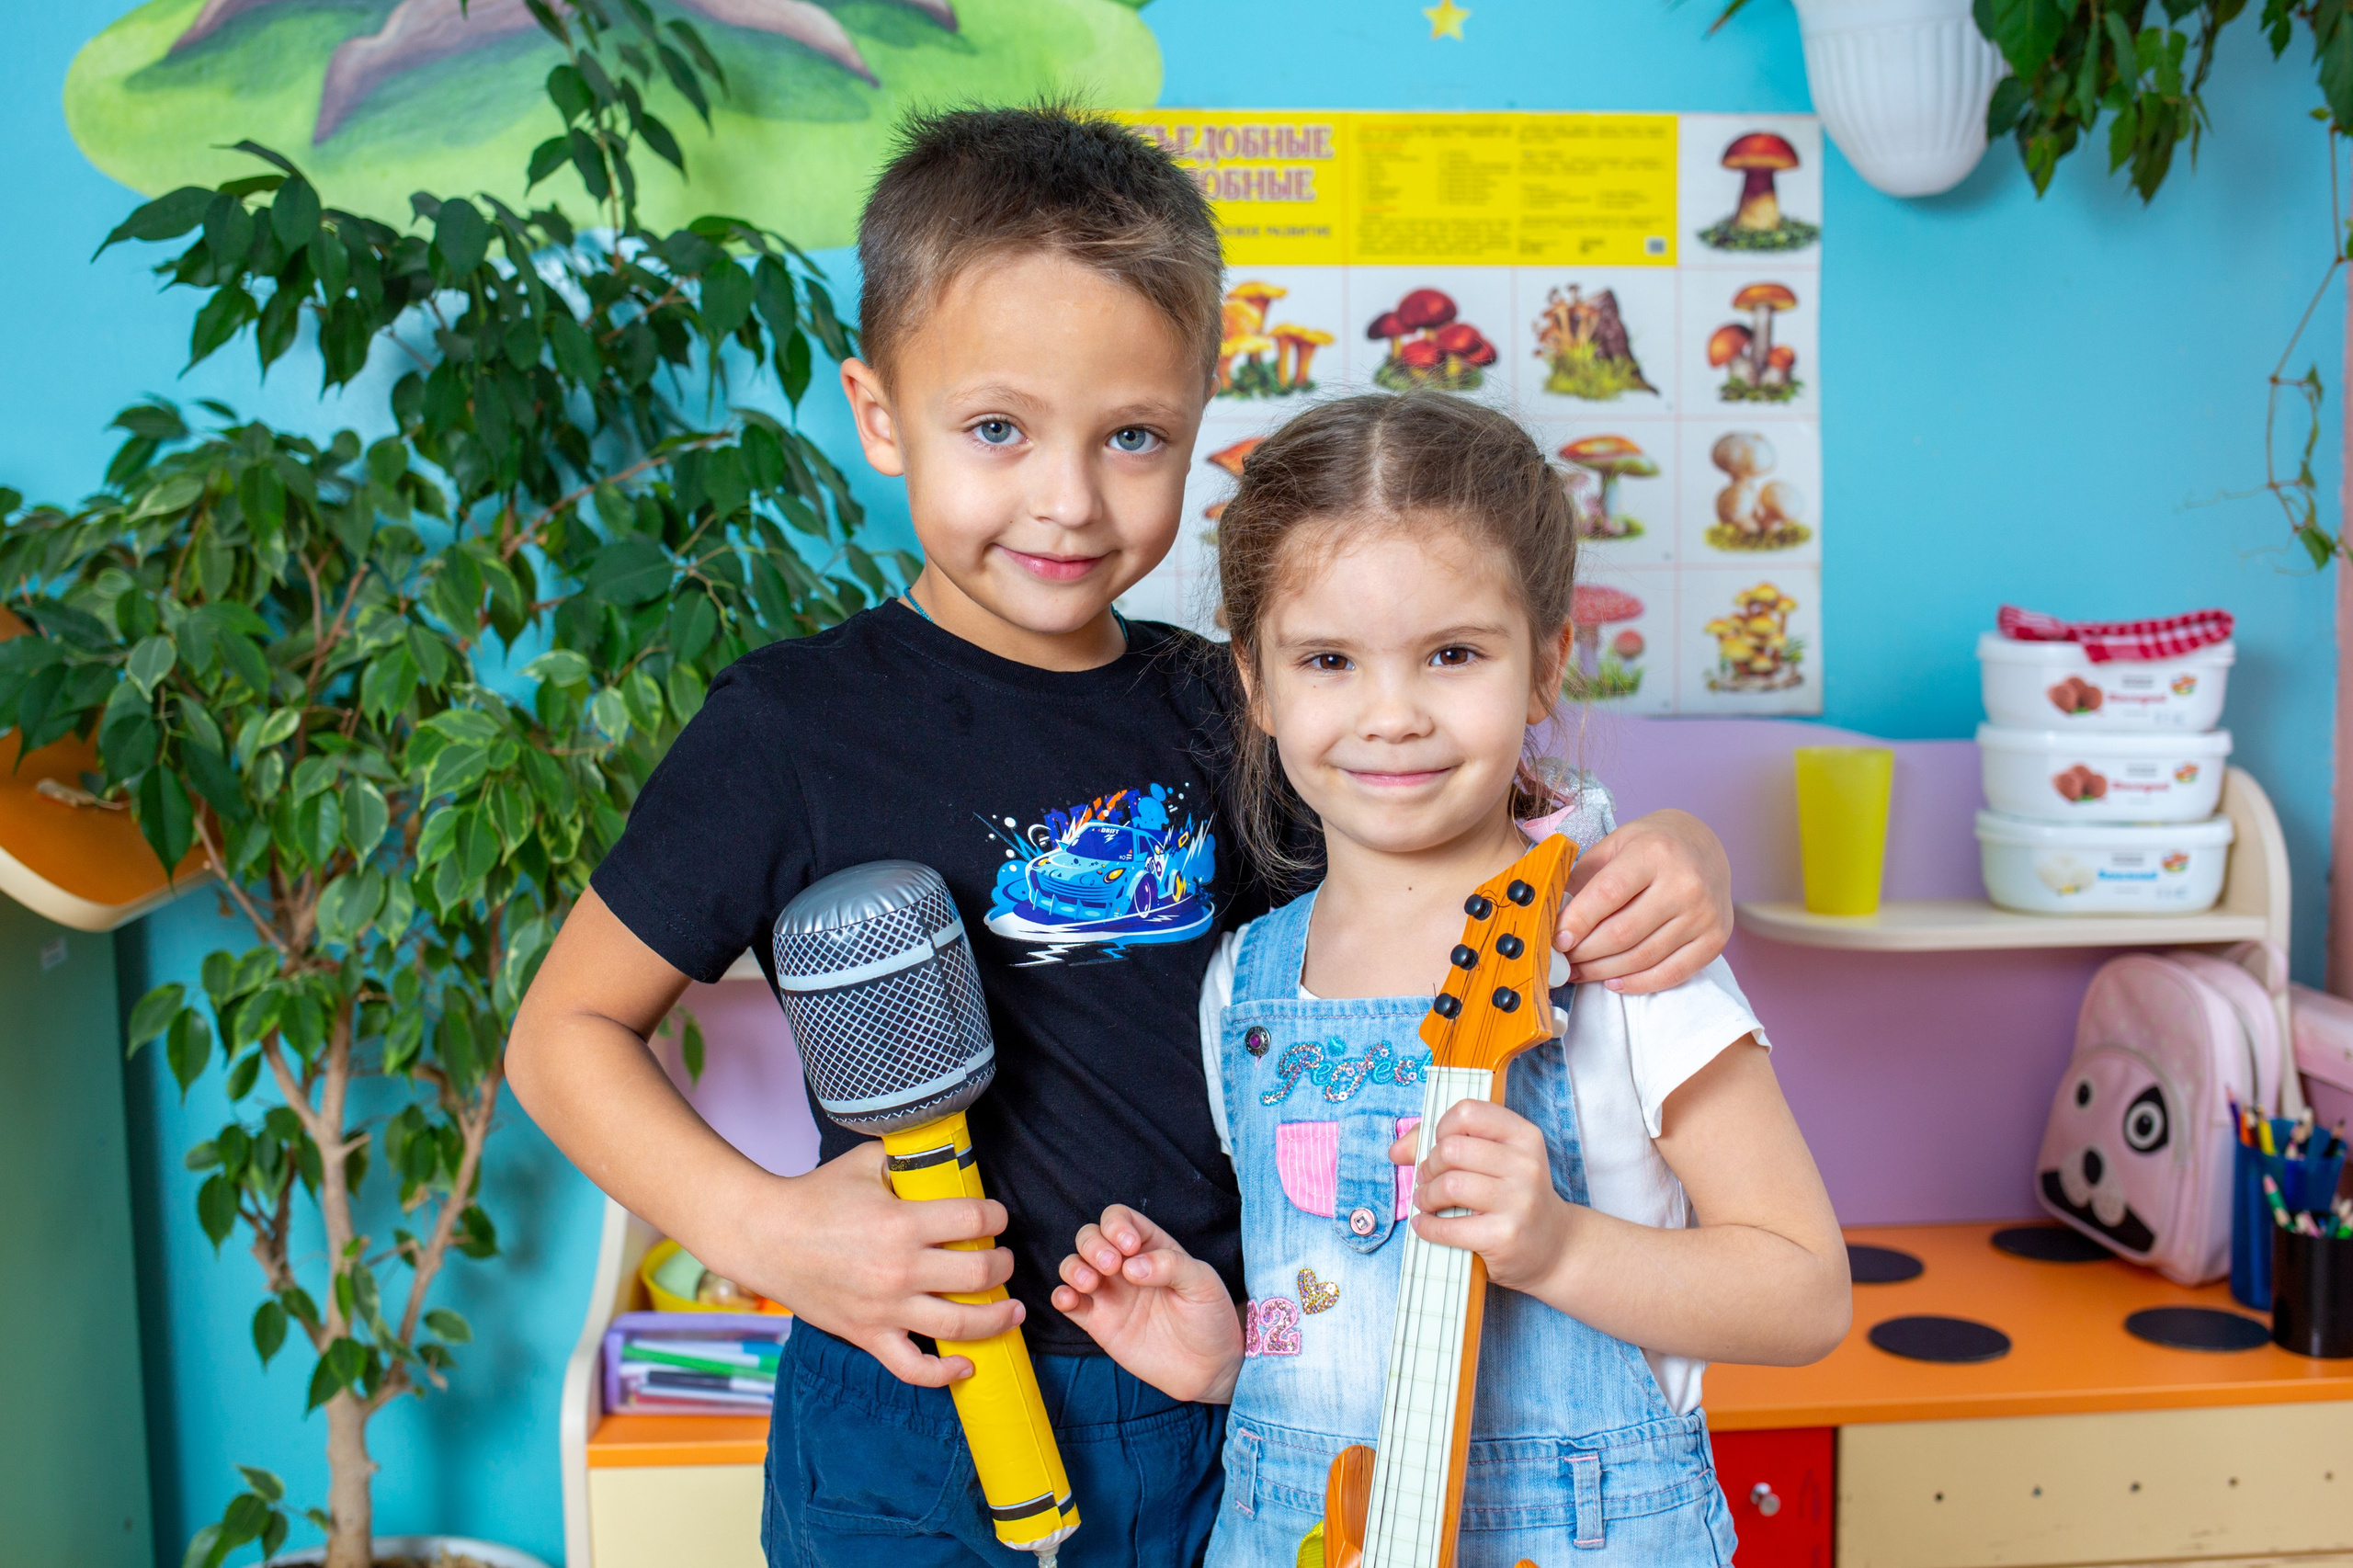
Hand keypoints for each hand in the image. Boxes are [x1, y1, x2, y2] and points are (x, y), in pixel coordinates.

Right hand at [710, 1141, 1022, 1387]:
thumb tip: (946, 1158)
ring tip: (1012, 1310)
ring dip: (996, 1318)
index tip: (996, 1218)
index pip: (975, 1221)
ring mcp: (884, 1309)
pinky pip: (912, 1368)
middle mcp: (898, 1270)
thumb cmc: (815, 1196)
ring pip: (959, 1326)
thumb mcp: (866, 1162)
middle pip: (979, 1275)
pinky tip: (967, 1364)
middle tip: (1003, 1260)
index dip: (996, 1217)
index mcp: (901, 1223)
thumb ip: (909, 1159)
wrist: (764, 1237)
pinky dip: (944, 1373)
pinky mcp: (867, 1335)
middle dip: (1003, 1266)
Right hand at [1052, 1205, 1242, 1402]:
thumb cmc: (1210, 1317)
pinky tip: (1070, 1299)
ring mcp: (1109, 1293)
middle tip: (1111, 1266)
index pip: (1119, 1219)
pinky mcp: (1099, 1322)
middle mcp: (1125, 1265)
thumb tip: (1131, 1266)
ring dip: (1073, 1268)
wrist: (1209, 1367)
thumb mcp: (1203, 1282)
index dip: (1116, 1226)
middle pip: (1090, 1237)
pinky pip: (1069, 1303)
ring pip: (1073, 1266)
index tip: (1130, 1247)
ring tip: (1091, 1284)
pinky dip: (1061, 1296)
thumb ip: (1170, 1265)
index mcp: (1150, 1246)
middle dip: (1093, 1245)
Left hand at [1395, 1099, 1579, 1293]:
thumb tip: (1397, 1150)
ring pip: (1450, 1185)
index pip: (1468, 1112)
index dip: (1442, 1127)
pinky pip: (1449, 1226)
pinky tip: (1426, 1225)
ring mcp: (1519, 1201)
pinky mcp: (1505, 1236)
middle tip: (1428, 1179)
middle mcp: (1526, 1165)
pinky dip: (1427, 1226)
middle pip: (1452, 1148)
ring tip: (1427, 1202)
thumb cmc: (1514, 1196)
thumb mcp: (1498, 1160)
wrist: (1555, 1247)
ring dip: (1426, 1196)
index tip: (1439, 1145)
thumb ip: (1446, 1143)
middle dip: (1429, 1165)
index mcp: (1524, 1136)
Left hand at [1555, 808, 1731, 992]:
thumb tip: (1555, 917)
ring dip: (1603, 971)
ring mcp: (1704, 914)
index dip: (1578, 921)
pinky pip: (1671, 974)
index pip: (1608, 895)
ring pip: (1643, 957)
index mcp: (1655, 853)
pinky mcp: (1716, 939)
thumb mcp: (1616, 843)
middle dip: (1585, 952)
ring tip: (1579, 971)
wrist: (1706, 845)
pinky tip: (1613, 980)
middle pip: (1623, 933)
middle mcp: (1685, 884)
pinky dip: (1637, 983)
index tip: (1556, 939)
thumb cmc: (1653, 845)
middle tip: (1562, 960)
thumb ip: (1585, 876)